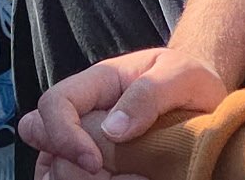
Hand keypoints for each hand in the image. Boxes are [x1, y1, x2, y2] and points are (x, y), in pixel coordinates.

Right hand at [18, 46, 226, 178]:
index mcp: (96, 84)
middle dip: (70, 166)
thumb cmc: (190, 83)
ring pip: (52, 169)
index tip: (96, 163)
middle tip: (116, 175)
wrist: (202, 101)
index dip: (63, 135)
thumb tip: (112, 130)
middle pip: (42, 139)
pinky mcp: (94, 168)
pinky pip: (69, 179)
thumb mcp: (182, 75)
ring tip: (130, 179)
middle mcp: (81, 114)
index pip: (54, 104)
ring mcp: (83, 142)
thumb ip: (149, 93)